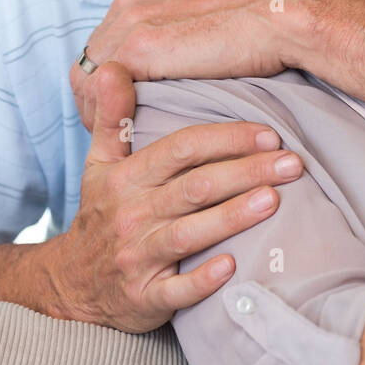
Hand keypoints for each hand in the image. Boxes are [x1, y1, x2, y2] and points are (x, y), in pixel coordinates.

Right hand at [53, 62, 302, 330]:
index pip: (181, 149)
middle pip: (195, 187)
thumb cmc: (103, 215)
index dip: (225, 139)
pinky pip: (176, 291)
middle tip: (293, 163)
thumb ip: (114, 116)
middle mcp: (131, 214)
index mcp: (126, 178)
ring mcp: (137, 257)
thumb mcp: (100, 164)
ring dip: (233, 217)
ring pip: (189, 234)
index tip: (269, 134)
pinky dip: (202, 280)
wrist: (71, 286)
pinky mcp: (144, 298)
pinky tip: (233, 266)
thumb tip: (112, 65)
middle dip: (246, 172)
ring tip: (275, 200)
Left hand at [71, 0, 302, 130]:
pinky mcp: (141, 46)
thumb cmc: (261, 16)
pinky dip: (108, 115)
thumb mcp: (212, 4)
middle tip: (117, 123)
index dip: (112, 71)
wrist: (281, 15)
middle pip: (93, 54)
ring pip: (89, 74)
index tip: (125, 98)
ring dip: (99, 107)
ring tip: (118, 135)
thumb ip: (187, 17)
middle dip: (99, 91)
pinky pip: (103, 89)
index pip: (109, 34)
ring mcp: (132, 20)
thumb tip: (187, 40)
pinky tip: (123, 134)